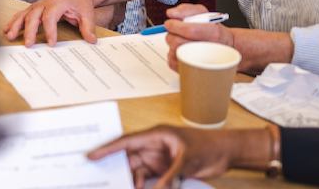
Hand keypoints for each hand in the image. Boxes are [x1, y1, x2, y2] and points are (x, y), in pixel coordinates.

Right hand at [3, 0, 97, 45]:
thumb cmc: (81, 3)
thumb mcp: (87, 14)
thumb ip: (88, 27)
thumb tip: (92, 40)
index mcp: (58, 3)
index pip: (51, 16)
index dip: (50, 30)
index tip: (51, 43)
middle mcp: (45, 2)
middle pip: (34, 15)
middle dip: (29, 30)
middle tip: (28, 44)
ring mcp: (38, 5)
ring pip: (24, 13)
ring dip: (15, 25)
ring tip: (9, 36)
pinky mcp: (34, 8)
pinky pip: (21, 14)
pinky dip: (13, 22)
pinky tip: (6, 30)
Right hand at [87, 125, 240, 188]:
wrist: (226, 152)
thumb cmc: (209, 146)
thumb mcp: (187, 161)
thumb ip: (170, 177)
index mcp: (155, 135)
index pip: (126, 141)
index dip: (107, 148)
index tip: (92, 155)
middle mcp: (153, 146)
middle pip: (128, 158)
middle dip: (116, 169)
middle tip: (103, 180)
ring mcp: (158, 158)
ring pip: (137, 171)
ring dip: (131, 181)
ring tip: (123, 187)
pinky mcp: (165, 170)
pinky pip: (148, 179)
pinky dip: (143, 186)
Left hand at [162, 3, 233, 70]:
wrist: (225, 46)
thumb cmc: (211, 29)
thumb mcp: (202, 13)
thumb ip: (186, 9)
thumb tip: (171, 13)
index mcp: (214, 33)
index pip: (190, 31)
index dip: (176, 26)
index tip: (170, 23)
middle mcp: (209, 50)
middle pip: (178, 42)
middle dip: (172, 35)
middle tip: (175, 32)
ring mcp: (201, 62)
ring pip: (173, 53)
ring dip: (172, 45)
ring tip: (180, 41)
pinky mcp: (192, 70)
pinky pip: (172, 63)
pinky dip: (172, 55)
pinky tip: (180, 50)